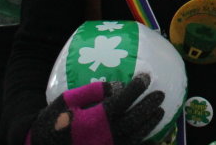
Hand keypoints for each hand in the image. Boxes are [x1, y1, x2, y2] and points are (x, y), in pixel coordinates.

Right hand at [28, 74, 164, 144]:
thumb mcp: (68, 100)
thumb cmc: (55, 119)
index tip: (146, 77)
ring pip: (134, 137)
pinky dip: (142, 143)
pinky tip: (153, 137)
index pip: (121, 101)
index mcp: (92, 120)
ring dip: (148, 124)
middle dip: (147, 106)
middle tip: (160, 94)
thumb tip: (118, 86)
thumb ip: (93, 91)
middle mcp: (103, 136)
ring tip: (159, 111)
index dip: (136, 88)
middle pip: (132, 120)